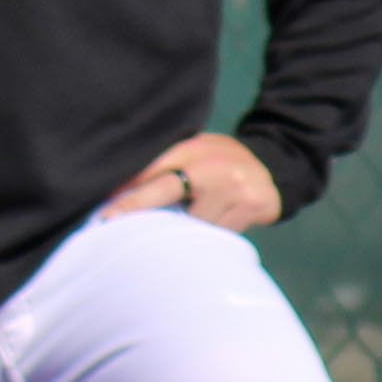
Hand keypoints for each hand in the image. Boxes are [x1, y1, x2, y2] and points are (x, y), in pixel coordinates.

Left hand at [107, 132, 280, 231]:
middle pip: (166, 190)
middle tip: (111, 221)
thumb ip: (163, 166)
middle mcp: (213, 165)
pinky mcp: (252, 206)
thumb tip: (118, 190)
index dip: (128, 191)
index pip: (153, 168)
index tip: (106, 211)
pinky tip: (214, 223)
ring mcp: (234, 186)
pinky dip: (210, 234)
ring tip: (192, 219)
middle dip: (137, 207)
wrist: (276, 168)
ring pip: (194, 220)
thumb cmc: (219, 163)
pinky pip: (219, 231)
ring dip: (186, 226)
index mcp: (193, 148)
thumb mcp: (194, 152)